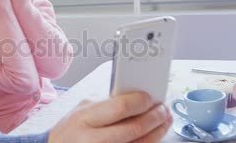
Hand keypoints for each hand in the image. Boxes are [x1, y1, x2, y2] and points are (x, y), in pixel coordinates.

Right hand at [48, 92, 172, 142]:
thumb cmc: (71, 130)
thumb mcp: (82, 111)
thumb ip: (106, 104)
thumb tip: (135, 96)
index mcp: (84, 118)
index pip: (119, 108)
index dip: (140, 102)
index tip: (150, 97)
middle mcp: (92, 139)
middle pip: (134, 129)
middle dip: (155, 118)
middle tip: (164, 109)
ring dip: (158, 132)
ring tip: (163, 121)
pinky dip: (148, 142)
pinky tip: (152, 135)